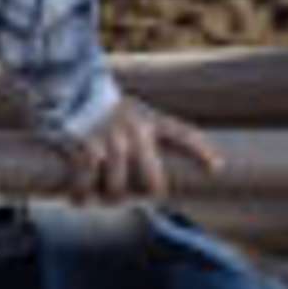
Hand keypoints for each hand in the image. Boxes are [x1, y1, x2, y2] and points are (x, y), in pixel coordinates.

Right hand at [57, 96, 222, 203]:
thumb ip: (165, 136)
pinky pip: (88, 183)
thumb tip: (212, 168)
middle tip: (132, 194)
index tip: (215, 168)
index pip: (182, 134)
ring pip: (119, 189)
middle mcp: (134, 129)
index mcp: (150, 120)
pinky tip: (78, 197)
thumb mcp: (140, 114)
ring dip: (109, 198)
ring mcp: (111, 138)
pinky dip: (81, 194)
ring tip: (102, 197)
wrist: (72, 90)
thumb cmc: (112, 111)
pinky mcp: (86, 146)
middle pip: (151, 183)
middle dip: (142, 194)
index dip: (200, 151)